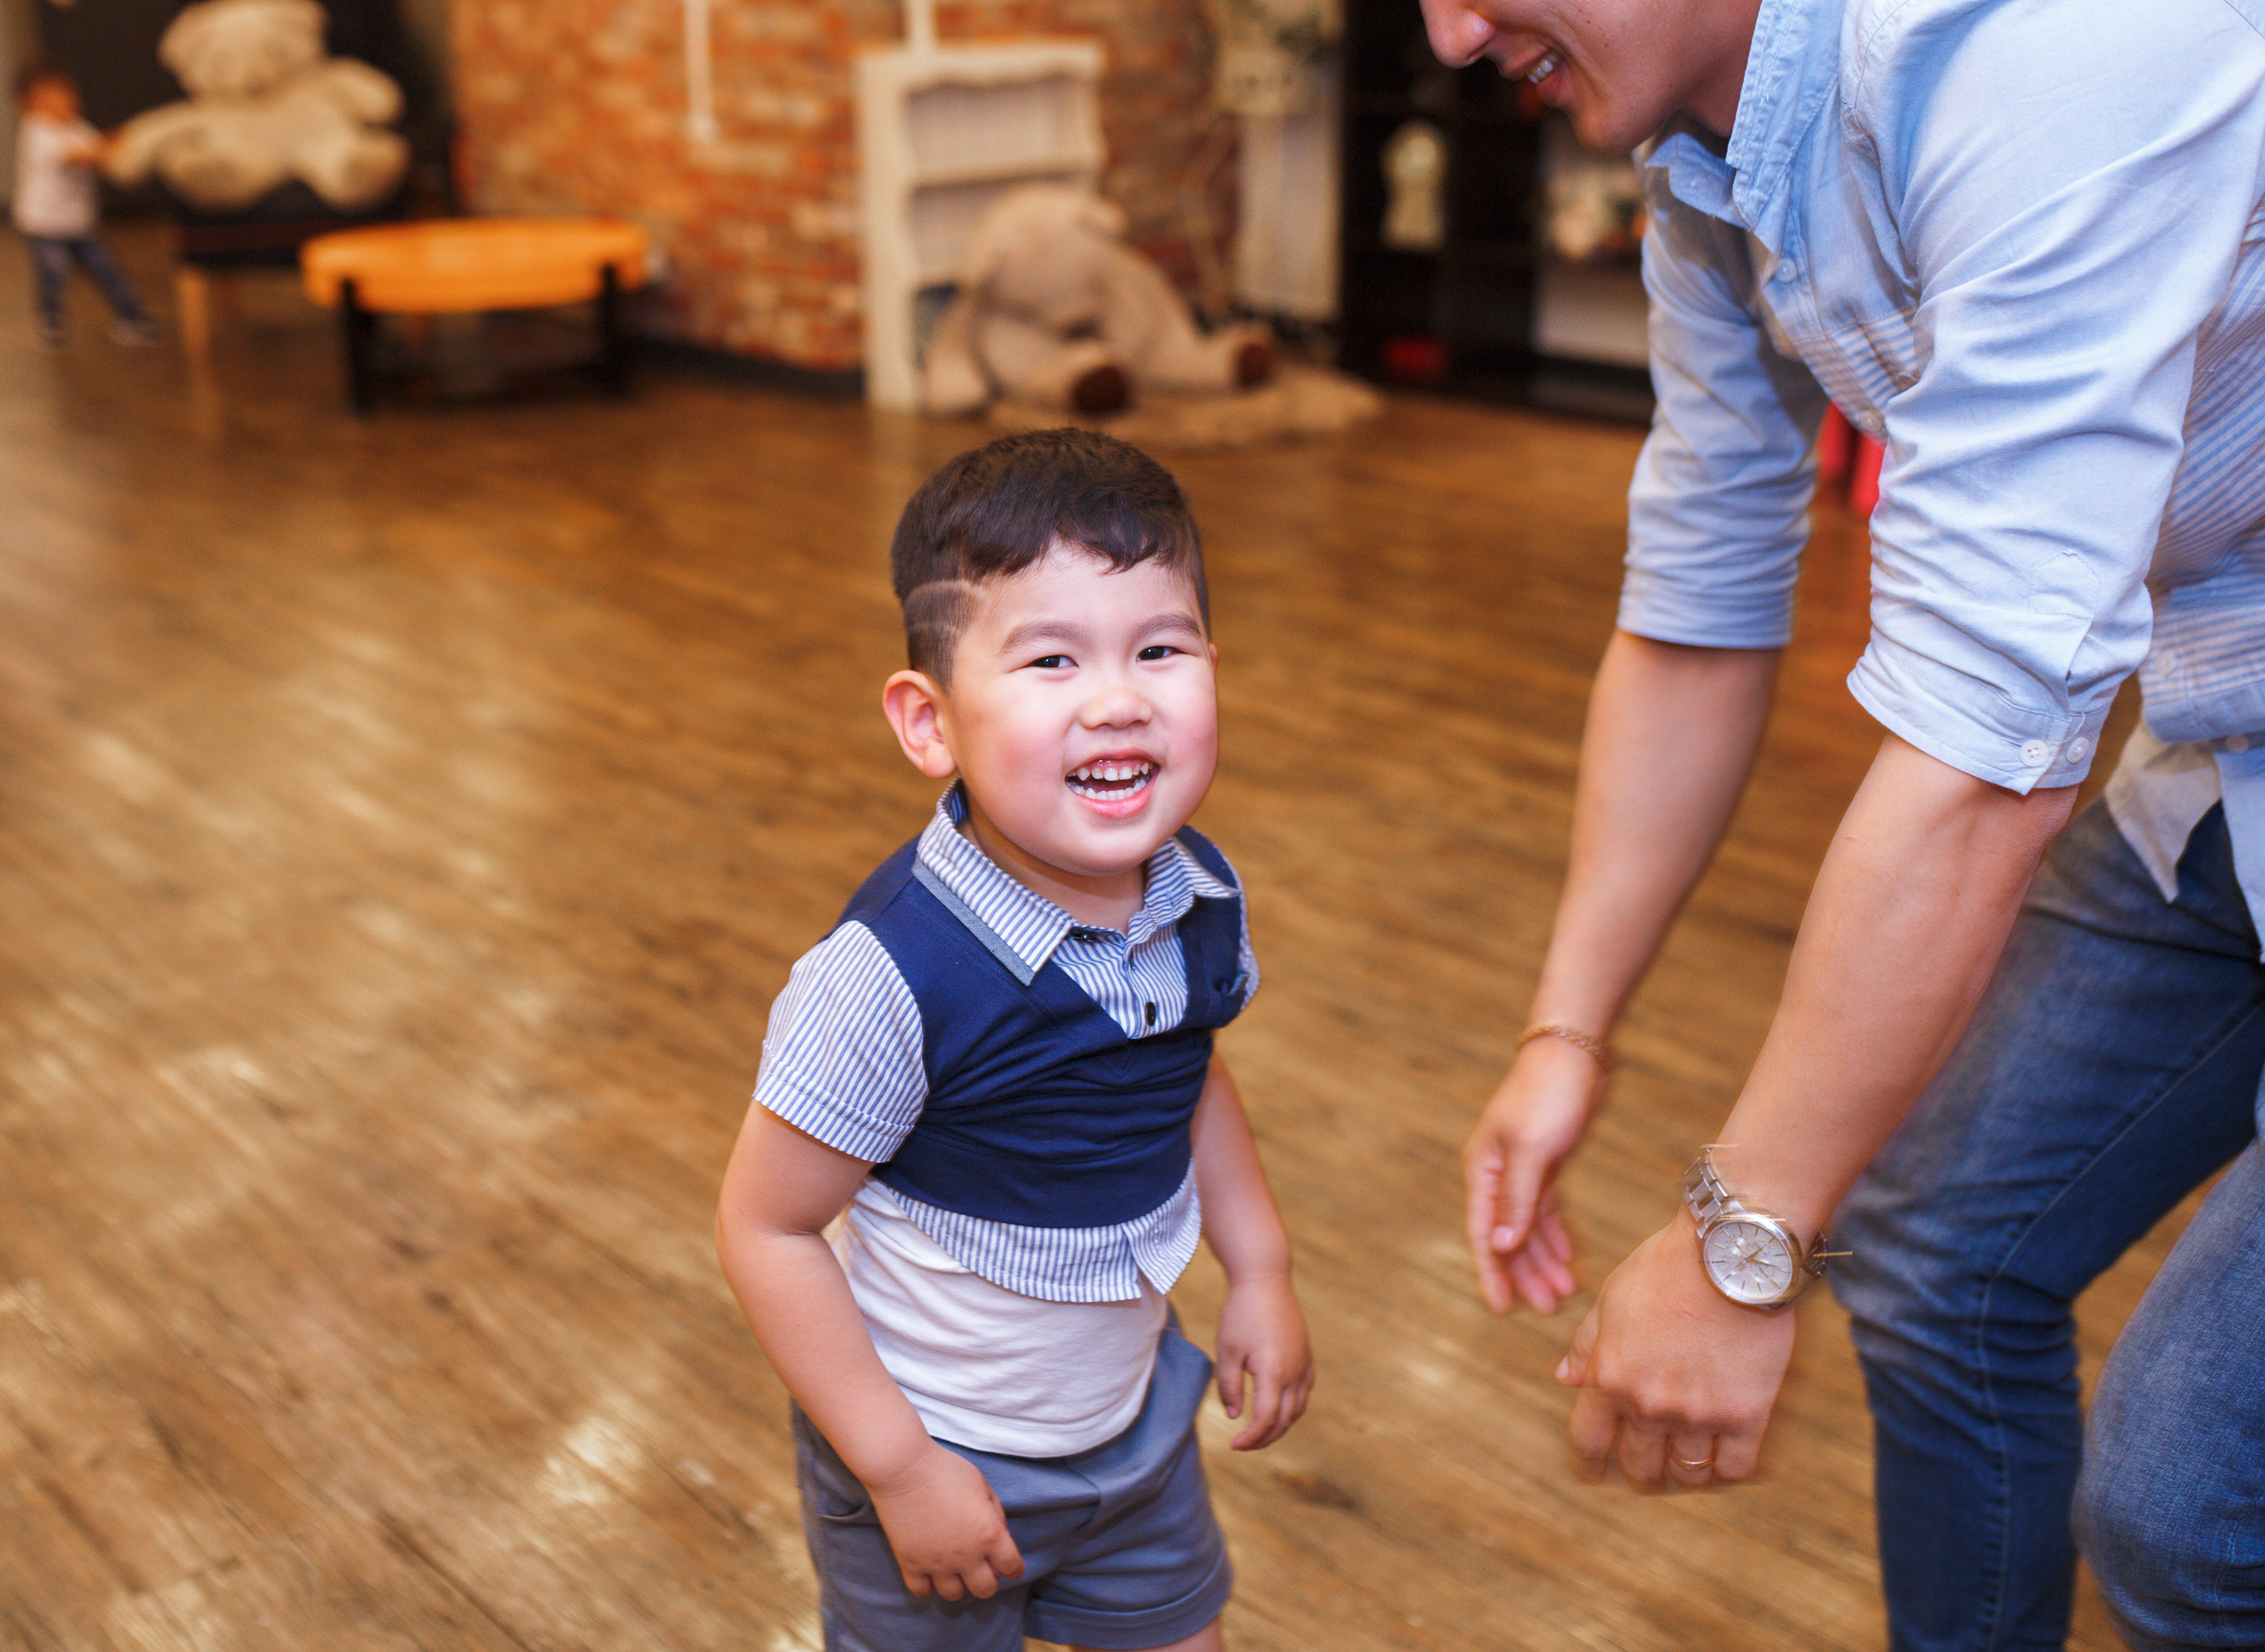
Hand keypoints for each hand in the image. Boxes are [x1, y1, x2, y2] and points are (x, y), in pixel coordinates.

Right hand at [866, 1442, 1025, 1599]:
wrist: (903, 1467)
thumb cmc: (946, 1470)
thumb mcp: (983, 1485)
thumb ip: (996, 1514)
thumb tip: (999, 1536)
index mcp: (989, 1534)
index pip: (1012, 1567)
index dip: (1014, 1568)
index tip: (1009, 1565)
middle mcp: (966, 1555)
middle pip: (986, 1589)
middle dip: (988, 1579)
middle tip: (981, 1565)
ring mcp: (937, 1563)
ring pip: (955, 1595)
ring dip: (958, 1583)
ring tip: (954, 1567)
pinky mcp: (910, 1564)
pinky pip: (922, 1591)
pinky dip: (928, 1585)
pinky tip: (929, 1570)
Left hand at [1214, 1273, 1313, 1449]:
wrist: (1265, 1280)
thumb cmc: (1241, 1313)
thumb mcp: (1227, 1351)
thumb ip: (1229, 1387)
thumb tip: (1234, 1415)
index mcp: (1274, 1373)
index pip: (1266, 1420)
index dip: (1250, 1438)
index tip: (1233, 1445)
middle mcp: (1295, 1372)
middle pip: (1285, 1420)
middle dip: (1264, 1438)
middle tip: (1243, 1444)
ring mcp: (1304, 1365)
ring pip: (1298, 1409)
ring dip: (1280, 1425)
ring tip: (1258, 1430)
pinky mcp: (1306, 1357)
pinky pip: (1304, 1392)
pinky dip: (1292, 1407)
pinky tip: (1276, 1407)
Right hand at [1462, 1036, 1602, 1312]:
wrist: (1575, 1053)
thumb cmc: (1549, 1093)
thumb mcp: (1534, 1148)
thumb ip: (1517, 1198)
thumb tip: (1501, 1244)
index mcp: (1483, 1170)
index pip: (1483, 1233)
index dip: (1491, 1273)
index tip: (1501, 1309)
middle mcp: (1497, 1174)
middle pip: (1508, 1236)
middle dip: (1526, 1274)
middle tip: (1548, 1309)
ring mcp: (1522, 1170)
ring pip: (1529, 1228)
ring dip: (1546, 1260)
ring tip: (1566, 1292)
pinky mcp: (1547, 1164)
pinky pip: (1548, 1211)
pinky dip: (1559, 1235)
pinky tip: (1572, 1258)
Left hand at [1555, 1214, 1795, 1490]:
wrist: (1729, 1253)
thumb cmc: (1665, 1268)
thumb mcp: (1611, 1299)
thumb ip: (1587, 1345)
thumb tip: (1566, 1378)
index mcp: (1610, 1377)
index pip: (1588, 1442)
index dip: (1586, 1464)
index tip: (1590, 1473)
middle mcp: (1650, 1404)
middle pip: (1639, 1467)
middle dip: (1639, 1473)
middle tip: (1647, 1470)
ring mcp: (1699, 1413)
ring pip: (1686, 1476)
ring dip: (1682, 1477)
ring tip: (1685, 1467)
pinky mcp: (1746, 1414)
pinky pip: (1734, 1468)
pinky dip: (1725, 1472)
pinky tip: (1721, 1460)